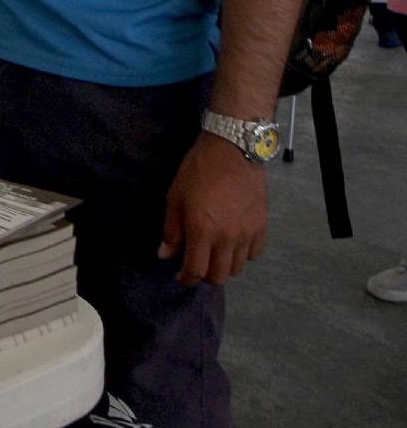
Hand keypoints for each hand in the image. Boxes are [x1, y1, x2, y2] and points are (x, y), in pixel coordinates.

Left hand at [158, 131, 267, 285]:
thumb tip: (166, 255)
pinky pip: (254, 254)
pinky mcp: (262, 227)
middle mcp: (227, 237)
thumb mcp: (175, 197)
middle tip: (196, 265)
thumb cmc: (198, 170)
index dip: (186, 279)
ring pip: (237, 268)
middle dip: (204, 276)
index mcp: (202, 230)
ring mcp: (247, 233)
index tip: (180, 277)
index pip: (196, 271)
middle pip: (219, 277)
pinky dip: (242, 255)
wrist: (232, 150)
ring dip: (223, 267)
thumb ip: (171, 230)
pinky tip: (232, 243)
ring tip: (214, 253)